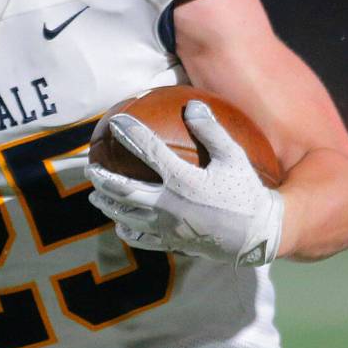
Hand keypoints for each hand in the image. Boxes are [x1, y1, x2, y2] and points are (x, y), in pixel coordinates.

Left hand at [86, 99, 283, 265]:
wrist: (257, 236)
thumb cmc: (247, 193)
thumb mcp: (234, 157)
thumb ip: (211, 131)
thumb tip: (192, 105)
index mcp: (183, 180)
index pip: (148, 151)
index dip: (129, 133)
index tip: (115, 121)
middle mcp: (169, 204)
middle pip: (124, 190)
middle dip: (103, 179)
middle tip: (90, 169)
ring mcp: (168, 227)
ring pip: (127, 216)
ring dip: (108, 205)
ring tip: (95, 197)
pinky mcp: (173, 243)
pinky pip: (143, 239)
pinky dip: (127, 231)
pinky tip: (120, 226)